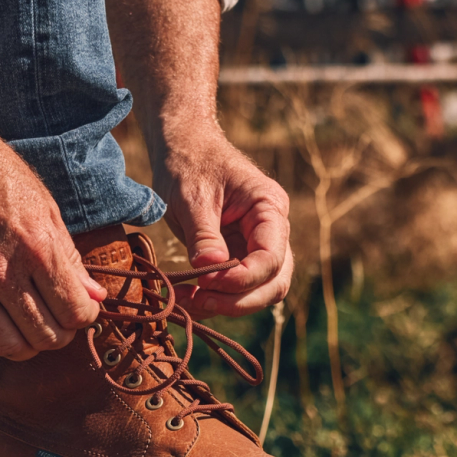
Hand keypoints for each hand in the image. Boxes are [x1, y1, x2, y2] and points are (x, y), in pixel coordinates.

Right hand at [0, 128, 104, 366]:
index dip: (84, 318)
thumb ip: (70, 258)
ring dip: (22, 348)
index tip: (77, 309)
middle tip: (52, 320)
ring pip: (5, 347)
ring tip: (23, 331)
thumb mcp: (45, 207)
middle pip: (45, 336)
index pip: (77, 313)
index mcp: (38, 248)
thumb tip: (96, 299)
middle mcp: (2, 271)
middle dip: (57, 335)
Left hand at [154, 127, 292, 318]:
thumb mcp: (193, 198)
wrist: (183, 151)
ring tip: (188, 302)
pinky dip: (215, 300)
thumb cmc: (189, 164)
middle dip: (238, 300)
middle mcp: (271, 230)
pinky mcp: (238, 257)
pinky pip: (236, 289)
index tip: (206, 282)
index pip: (271, 257)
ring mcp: (256, 246)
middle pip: (274, 282)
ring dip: (227, 305)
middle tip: (199, 300)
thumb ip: (203, 235)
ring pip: (259, 291)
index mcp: (268, 208)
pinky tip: (188, 298)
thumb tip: (209, 270)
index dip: (242, 279)